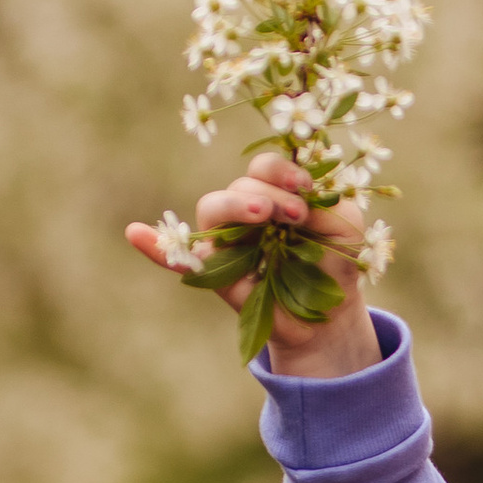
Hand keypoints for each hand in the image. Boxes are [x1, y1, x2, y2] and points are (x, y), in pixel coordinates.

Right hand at [124, 163, 381, 375]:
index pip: (263, 168)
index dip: (281, 170)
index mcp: (274, 193)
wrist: (332, 315)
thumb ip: (327, 202)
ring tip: (264, 216)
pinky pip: (175, 258)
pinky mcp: (214, 274)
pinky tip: (135, 234)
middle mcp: (246, 212)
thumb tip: (305, 190)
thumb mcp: (346, 227)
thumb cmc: (338, 261)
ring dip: (236, 206)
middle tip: (295, 215)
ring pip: (212, 209)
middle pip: (239, 186)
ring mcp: (228, 241)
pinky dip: (156, 247)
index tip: (305, 187)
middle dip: (268, 192)